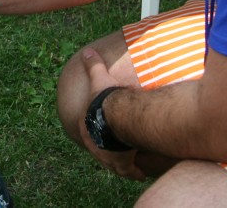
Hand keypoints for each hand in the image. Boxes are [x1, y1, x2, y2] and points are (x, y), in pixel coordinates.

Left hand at [79, 49, 146, 180]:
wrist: (116, 117)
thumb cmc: (105, 99)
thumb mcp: (99, 79)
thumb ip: (94, 66)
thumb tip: (88, 52)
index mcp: (86, 127)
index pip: (89, 132)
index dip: (96, 133)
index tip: (103, 135)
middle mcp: (94, 145)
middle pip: (101, 151)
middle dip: (108, 152)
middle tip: (117, 152)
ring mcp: (107, 157)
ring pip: (114, 164)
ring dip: (121, 164)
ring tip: (130, 166)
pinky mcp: (122, 164)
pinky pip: (128, 171)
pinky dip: (134, 172)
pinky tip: (140, 174)